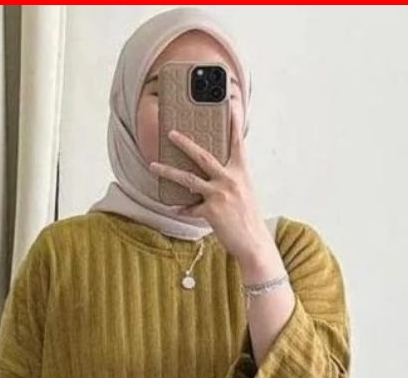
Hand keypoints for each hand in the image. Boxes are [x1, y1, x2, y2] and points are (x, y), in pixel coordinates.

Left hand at [148, 103, 274, 261]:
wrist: (254, 242)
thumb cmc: (248, 218)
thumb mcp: (244, 193)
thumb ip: (230, 180)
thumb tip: (210, 176)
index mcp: (241, 172)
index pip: (237, 143)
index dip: (234, 124)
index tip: (230, 105)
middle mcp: (230, 179)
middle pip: (202, 156)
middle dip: (184, 143)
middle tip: (170, 133)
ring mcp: (219, 194)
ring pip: (187, 179)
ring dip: (168, 171)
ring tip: (153, 166)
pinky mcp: (210, 211)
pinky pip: (190, 208)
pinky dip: (182, 209)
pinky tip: (173, 208)